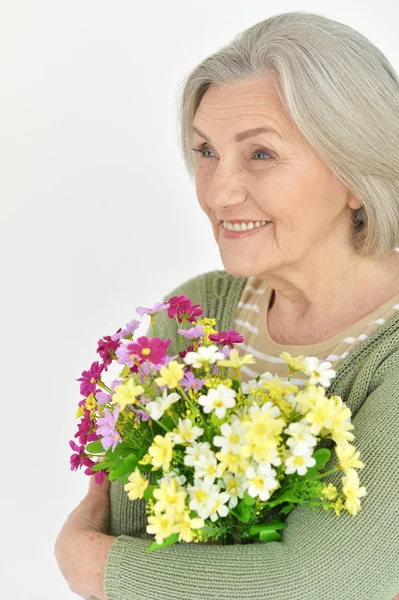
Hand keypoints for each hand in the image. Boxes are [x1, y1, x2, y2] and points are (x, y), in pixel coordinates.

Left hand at [54, 475, 116, 599]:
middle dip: (93, 549)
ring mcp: (76, 578)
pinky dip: (103, 580)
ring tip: (114, 558)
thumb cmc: (88, 526)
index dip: (90, 530)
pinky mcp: (87, 590)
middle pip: (81, 554)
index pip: (77, 535)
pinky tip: (113, 574)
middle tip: (111, 542)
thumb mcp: (95, 499)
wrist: (89, 557)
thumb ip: (98, 482)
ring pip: (87, 570)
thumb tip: (102, 461)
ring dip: (97, 565)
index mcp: (65, 541)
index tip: (103, 526)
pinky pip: (95, 586)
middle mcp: (66, 561)